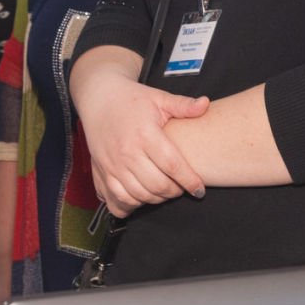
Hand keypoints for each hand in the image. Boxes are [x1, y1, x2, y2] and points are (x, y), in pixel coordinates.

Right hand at [72, 53, 209, 217]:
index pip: (172, 166)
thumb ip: (183, 105)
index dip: (189, 181)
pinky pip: (117, 201)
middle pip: (157, 185)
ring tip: (165, 190)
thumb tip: (206, 104)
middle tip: (182, 187)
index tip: (199, 189)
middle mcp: (127, 152)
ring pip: (139, 196)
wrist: (99, 98)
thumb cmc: (132, 99)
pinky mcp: (101, 174)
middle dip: (175, 192)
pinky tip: (142, 197)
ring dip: (157, 199)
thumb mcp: (159, 98)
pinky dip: (132, 205)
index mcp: (145, 134)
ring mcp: (113, 165)